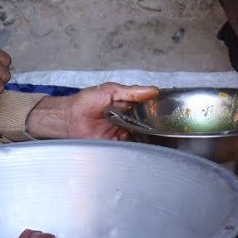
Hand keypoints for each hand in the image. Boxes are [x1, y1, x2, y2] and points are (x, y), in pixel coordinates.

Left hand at [25, 83, 159, 139]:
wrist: (69, 120)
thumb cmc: (85, 102)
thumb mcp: (110, 90)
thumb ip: (131, 91)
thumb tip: (153, 90)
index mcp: (127, 103)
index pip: (147, 106)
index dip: (156, 108)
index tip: (168, 110)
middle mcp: (127, 118)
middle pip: (147, 123)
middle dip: (154, 125)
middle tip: (164, 126)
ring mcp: (122, 132)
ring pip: (141, 136)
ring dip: (147, 136)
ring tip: (156, 137)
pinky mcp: (116, 145)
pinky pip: (130, 147)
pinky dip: (136, 147)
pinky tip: (142, 144)